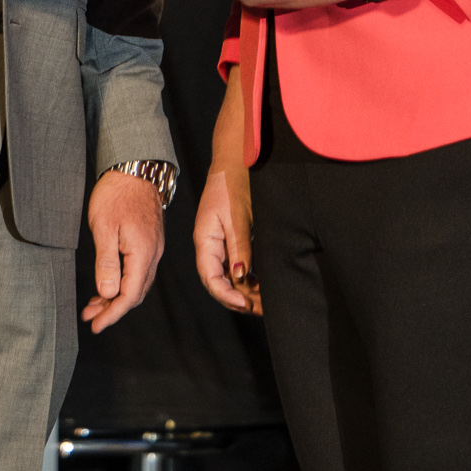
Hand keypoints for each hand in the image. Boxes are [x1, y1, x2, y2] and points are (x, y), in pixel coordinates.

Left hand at [82, 170, 164, 333]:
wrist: (135, 169)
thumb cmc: (116, 194)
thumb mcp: (104, 228)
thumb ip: (107, 262)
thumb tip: (109, 292)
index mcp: (142, 253)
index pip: (129, 295)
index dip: (112, 314)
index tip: (96, 325)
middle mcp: (152, 254)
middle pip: (135, 293)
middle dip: (113, 309)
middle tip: (90, 317)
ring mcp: (153, 248)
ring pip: (137, 283)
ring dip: (116, 297)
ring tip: (93, 305)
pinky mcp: (148, 242)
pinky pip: (137, 271)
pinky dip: (122, 282)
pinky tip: (108, 283)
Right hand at [192, 158, 258, 316]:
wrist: (235, 160)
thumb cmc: (234, 183)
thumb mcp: (239, 216)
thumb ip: (239, 246)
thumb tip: (241, 276)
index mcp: (205, 240)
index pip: (211, 278)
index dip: (227, 296)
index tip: (246, 304)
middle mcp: (209, 245)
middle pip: (219, 282)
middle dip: (239, 299)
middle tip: (262, 309)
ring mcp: (218, 243)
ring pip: (228, 276)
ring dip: (245, 290)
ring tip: (265, 301)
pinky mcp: (229, 239)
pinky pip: (234, 265)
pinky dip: (247, 277)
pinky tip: (261, 284)